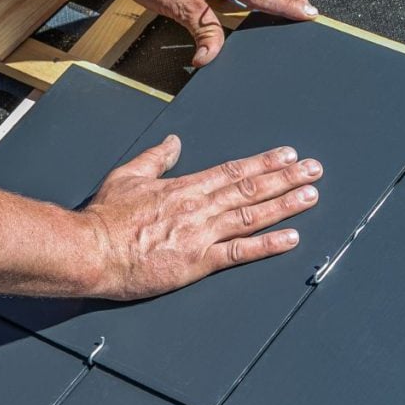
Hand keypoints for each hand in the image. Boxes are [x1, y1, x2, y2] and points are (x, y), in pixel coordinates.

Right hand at [81, 135, 321, 300]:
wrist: (90, 251)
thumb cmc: (105, 218)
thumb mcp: (128, 176)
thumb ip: (156, 159)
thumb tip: (173, 142)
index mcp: (185, 187)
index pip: (234, 171)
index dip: (265, 162)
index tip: (287, 154)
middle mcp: (200, 207)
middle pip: (252, 189)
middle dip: (287, 178)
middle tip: (314, 170)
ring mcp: (202, 235)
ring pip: (253, 215)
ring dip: (286, 205)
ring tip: (311, 196)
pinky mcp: (198, 263)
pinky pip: (240, 253)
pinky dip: (268, 245)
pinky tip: (291, 238)